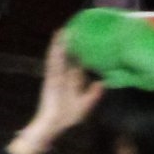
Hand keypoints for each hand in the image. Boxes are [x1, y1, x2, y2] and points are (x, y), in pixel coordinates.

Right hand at [15, 33, 102, 153]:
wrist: (53, 125)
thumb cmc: (68, 116)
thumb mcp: (85, 105)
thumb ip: (93, 94)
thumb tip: (102, 83)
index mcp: (71, 82)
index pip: (78, 65)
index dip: (82, 53)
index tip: (87, 41)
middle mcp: (63, 76)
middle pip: (68, 57)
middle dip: (71, 44)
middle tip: (74, 29)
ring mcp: (55, 76)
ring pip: (59, 56)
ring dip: (60, 44)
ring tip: (63, 30)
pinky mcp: (50, 77)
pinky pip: (53, 62)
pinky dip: (55, 51)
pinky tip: (56, 42)